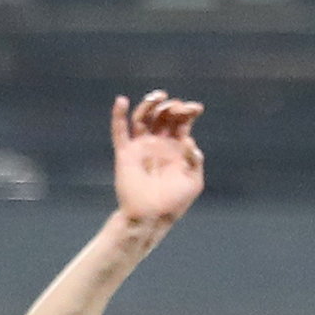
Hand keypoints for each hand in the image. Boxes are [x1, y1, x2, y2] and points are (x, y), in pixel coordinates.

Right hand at [110, 91, 204, 228]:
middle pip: (163, 115)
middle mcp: (158, 143)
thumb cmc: (174, 203)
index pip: (182, 121)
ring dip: (150, 103)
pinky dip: (118, 114)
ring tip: (158, 96)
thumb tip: (187, 139)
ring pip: (143, 117)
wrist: (150, 218)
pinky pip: (119, 131)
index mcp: (176, 148)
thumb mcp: (194, 181)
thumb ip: (195, 159)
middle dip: (172, 107)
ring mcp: (141, 146)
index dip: (189, 111)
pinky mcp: (125, 153)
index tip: (196, 109)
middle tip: (177, 108)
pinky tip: (122, 101)